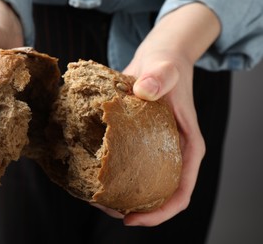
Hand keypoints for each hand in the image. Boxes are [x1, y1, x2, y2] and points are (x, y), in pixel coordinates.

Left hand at [94, 3, 219, 224]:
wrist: (158, 58)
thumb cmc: (168, 65)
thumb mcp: (166, 68)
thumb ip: (160, 78)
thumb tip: (145, 91)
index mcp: (188, 146)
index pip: (181, 190)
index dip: (160, 212)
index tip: (132, 220)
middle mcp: (173, 153)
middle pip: (158, 194)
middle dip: (133, 209)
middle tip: (103, 208)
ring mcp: (156, 150)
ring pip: (141, 184)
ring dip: (119, 195)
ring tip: (93, 197)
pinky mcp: (139, 142)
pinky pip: (127, 165)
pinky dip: (110, 174)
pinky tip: (90, 173)